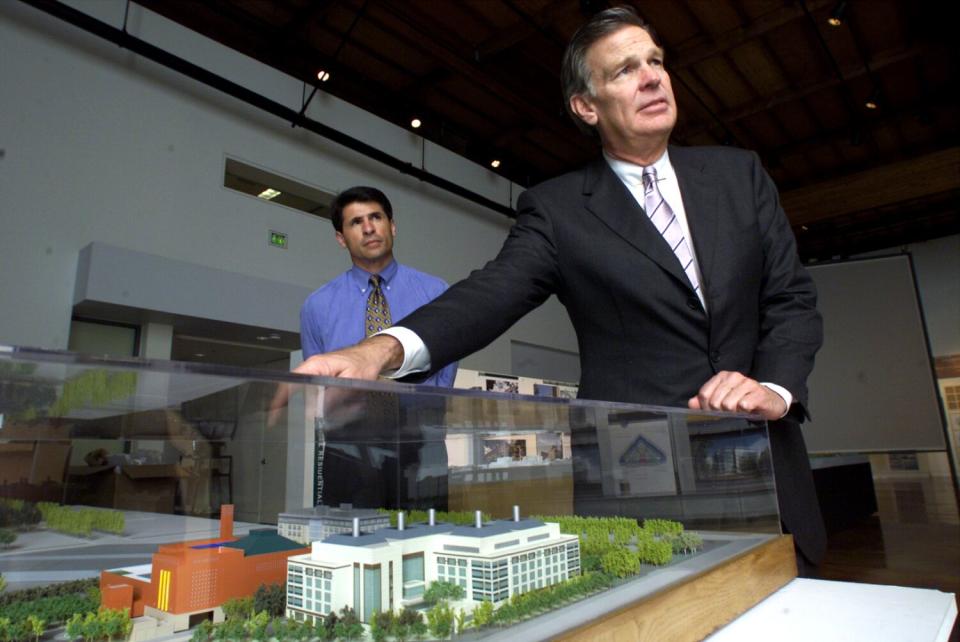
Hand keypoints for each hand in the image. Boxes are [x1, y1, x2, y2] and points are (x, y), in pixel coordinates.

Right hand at [266, 335, 404, 426]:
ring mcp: (317, 373)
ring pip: (307, 394)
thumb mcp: (351, 382)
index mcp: (316, 365)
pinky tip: (326, 410)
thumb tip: (314, 411)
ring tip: (317, 415)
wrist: (374, 355)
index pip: (290, 381)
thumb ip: (332, 396)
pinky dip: (319, 403)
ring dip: (311, 406)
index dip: (279, 398)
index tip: (272, 413)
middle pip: (295, 390)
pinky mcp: (324, 378)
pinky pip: (316, 393)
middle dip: (294, 407)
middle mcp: (313, 368)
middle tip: (290, 423)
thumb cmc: (364, 363)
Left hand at [688, 371, 787, 419]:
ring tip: (738, 411)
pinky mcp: (758, 393)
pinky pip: (743, 406)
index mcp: (722, 376)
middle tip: (728, 413)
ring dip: (732, 413)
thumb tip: (691, 403)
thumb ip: (705, 400)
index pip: (704, 394)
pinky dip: (744, 412)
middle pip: (715, 401)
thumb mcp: (722, 399)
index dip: (705, 408)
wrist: (770, 401)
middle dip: (719, 412)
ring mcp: (747, 383)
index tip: (713, 412)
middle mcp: (733, 377)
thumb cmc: (743, 400)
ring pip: (728, 404)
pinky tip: (748, 410)